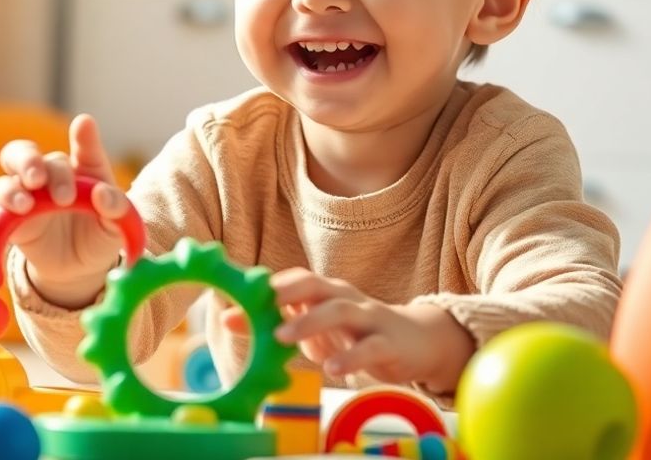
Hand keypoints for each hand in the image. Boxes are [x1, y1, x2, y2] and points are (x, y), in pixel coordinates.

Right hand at [0, 114, 130, 308]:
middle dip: (27, 161)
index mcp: (78, 171)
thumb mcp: (116, 225)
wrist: (81, 267)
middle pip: (22, 154)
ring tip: (24, 206)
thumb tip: (103, 195)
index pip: (80, 149)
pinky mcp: (7, 227)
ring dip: (9, 192)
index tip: (84, 125)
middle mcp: (45, 179)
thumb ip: (115, 208)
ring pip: (1, 185)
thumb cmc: (99, 235)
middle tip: (38, 178)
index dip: (82, 137)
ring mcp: (22, 201)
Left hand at [224, 268, 474, 392]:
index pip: (293, 281)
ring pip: (341, 310)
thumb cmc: (358, 334)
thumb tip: (231, 319)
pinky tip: (332, 369)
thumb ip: (282, 323)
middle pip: (315, 284)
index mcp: (327, 292)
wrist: (419, 341)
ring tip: (282, 338)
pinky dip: (351, 357)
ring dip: (310, 322)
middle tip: (260, 308)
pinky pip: (371, 347)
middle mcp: (346, 297)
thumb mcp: (319, 329)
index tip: (234, 301)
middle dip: (286, 293)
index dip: (264, 289)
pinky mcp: (390, 343)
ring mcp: (370, 318)